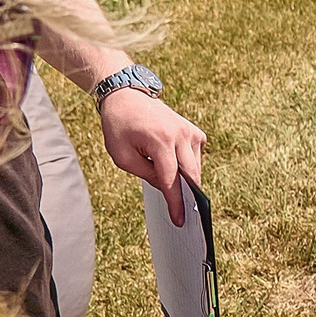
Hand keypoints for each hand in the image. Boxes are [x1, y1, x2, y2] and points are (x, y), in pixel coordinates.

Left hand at [99, 88, 206, 224]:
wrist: (126, 96)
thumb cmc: (119, 126)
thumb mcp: (123, 156)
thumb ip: (147, 175)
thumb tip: (167, 188)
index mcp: (161, 140)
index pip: (172, 179)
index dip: (175, 202)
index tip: (179, 220)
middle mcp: (180, 135)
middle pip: (191, 175)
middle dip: (188, 195)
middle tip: (183, 213)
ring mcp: (190, 131)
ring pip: (195, 167)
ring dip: (184, 177)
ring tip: (164, 175)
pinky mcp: (193, 131)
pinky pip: (196, 156)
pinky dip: (187, 165)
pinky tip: (171, 161)